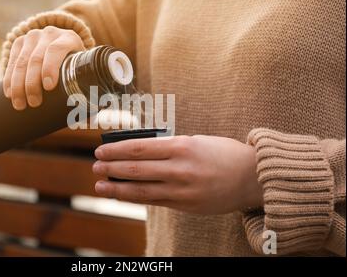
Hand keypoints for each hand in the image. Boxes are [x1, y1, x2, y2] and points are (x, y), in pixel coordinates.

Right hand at [3, 26, 84, 109]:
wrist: (62, 45)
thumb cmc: (76, 65)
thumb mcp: (84, 71)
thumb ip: (89, 92)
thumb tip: (90, 121)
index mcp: (69, 39)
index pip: (56, 51)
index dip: (50, 68)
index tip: (48, 87)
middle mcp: (50, 34)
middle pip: (36, 59)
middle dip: (32, 83)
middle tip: (34, 103)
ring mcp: (32, 37)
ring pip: (21, 62)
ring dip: (18, 85)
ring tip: (20, 104)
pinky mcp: (19, 42)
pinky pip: (12, 62)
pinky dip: (9, 79)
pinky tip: (9, 93)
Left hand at [92, 135, 262, 213]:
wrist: (252, 177)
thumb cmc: (222, 153)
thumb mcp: (194, 142)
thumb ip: (167, 149)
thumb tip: (136, 154)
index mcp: (182, 146)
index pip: (140, 148)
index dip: (116, 150)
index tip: (100, 150)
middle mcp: (181, 169)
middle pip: (136, 169)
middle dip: (112, 168)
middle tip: (95, 167)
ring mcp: (183, 190)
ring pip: (142, 190)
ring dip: (117, 188)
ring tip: (100, 186)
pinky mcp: (186, 205)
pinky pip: (155, 201)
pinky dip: (135, 198)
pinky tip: (122, 195)